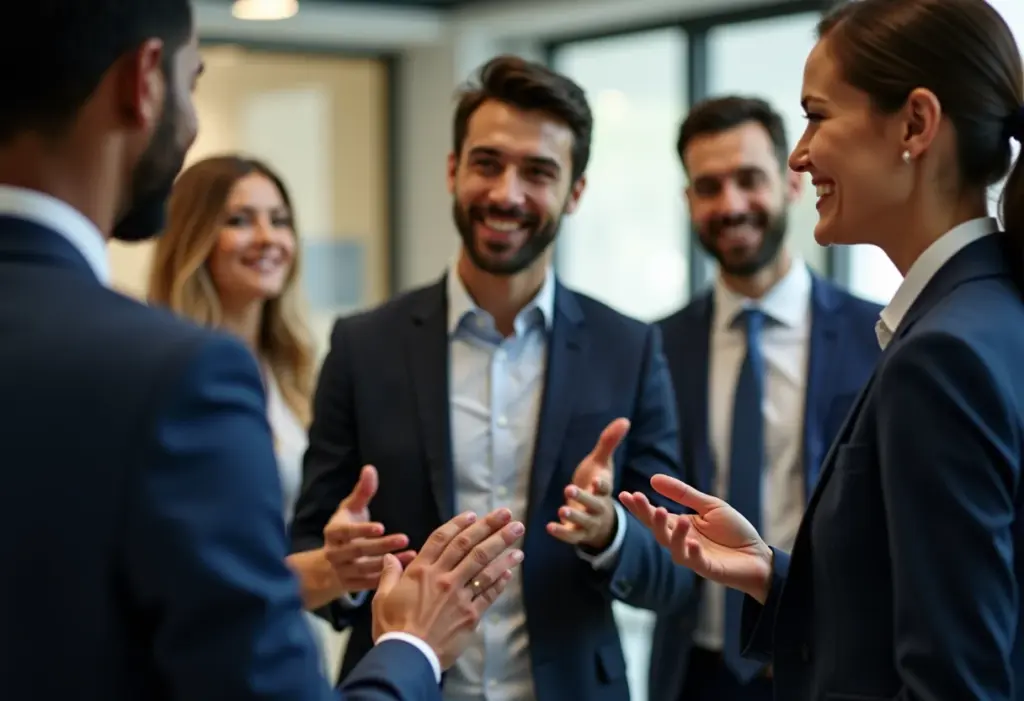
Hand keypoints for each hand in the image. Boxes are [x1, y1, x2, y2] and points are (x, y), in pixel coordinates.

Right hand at [323, 465, 415, 591]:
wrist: (329, 563)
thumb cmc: (345, 528)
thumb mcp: (350, 509)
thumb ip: (362, 492)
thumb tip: (370, 468)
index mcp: (333, 533)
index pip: (346, 532)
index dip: (363, 530)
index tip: (381, 526)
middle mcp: (334, 553)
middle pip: (358, 551)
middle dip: (381, 545)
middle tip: (404, 538)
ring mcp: (342, 571)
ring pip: (366, 569)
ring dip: (390, 562)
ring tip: (412, 554)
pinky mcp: (351, 586)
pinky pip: (370, 583)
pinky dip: (388, 578)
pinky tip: (407, 570)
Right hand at [372, 508, 524, 669]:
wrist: (407, 656)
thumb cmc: (392, 628)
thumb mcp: (382, 598)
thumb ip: (389, 574)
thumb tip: (390, 556)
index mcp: (421, 571)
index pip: (442, 539)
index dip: (459, 524)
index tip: (474, 514)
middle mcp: (442, 578)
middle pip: (469, 546)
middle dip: (490, 527)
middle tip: (507, 514)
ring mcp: (458, 596)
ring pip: (484, 566)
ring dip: (503, 548)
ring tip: (517, 534)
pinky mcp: (470, 615)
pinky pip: (488, 594)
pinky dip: (500, 580)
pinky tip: (510, 570)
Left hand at [547, 418, 627, 549]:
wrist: (599, 517)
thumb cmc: (597, 484)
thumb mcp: (601, 464)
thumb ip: (609, 443)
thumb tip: (625, 420)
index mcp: (604, 490)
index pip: (605, 488)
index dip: (601, 484)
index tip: (596, 480)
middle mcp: (599, 508)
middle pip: (594, 504)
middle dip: (583, 498)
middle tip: (569, 489)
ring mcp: (589, 523)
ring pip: (584, 521)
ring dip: (573, 516)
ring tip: (562, 509)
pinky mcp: (578, 534)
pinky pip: (572, 536)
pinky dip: (562, 533)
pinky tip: (550, 527)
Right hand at [619, 474, 773, 602]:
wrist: (759, 556)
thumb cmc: (734, 531)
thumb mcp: (710, 505)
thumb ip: (683, 494)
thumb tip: (653, 478)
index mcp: (680, 525)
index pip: (654, 516)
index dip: (639, 507)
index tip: (624, 494)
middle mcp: (682, 541)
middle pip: (658, 531)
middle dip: (647, 516)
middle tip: (640, 499)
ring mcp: (693, 556)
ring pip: (673, 547)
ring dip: (671, 533)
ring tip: (672, 515)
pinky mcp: (707, 568)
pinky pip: (695, 561)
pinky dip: (692, 552)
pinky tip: (693, 542)